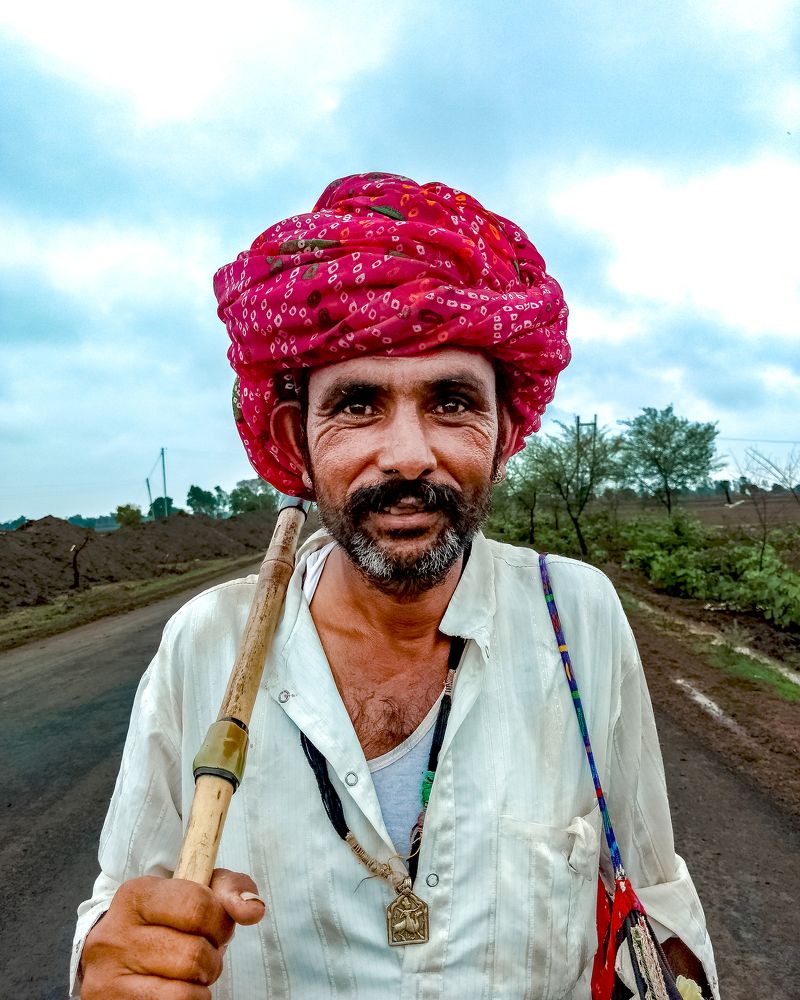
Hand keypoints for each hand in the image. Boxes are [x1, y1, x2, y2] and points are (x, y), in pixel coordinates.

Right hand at [80, 868, 265, 998]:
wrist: (117, 954)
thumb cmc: (167, 919)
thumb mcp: (197, 890)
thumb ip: (231, 889)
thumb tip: (253, 909)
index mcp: (137, 894)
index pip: (198, 907)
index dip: (220, 922)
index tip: (217, 927)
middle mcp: (116, 933)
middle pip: (195, 953)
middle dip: (213, 956)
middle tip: (205, 953)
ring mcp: (109, 974)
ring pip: (184, 988)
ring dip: (202, 983)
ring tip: (192, 972)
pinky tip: (181, 990)